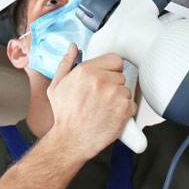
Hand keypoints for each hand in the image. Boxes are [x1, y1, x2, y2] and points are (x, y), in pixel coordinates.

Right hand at [45, 44, 137, 160]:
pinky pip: (132, 105)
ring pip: (126, 91)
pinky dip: (125, 112)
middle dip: (113, 86)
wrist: (71, 140)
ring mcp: (114, 94)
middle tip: (100, 99)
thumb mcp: (56, 86)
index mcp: (86, 70)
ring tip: (104, 109)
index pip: (115, 60)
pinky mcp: (123, 109)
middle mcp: (101, 79)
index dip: (110, 70)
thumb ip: (66, 64)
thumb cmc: (64, 116)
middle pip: (120, 76)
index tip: (105, 80)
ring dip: (119, 99)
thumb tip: (72, 48)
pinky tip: (111, 116)